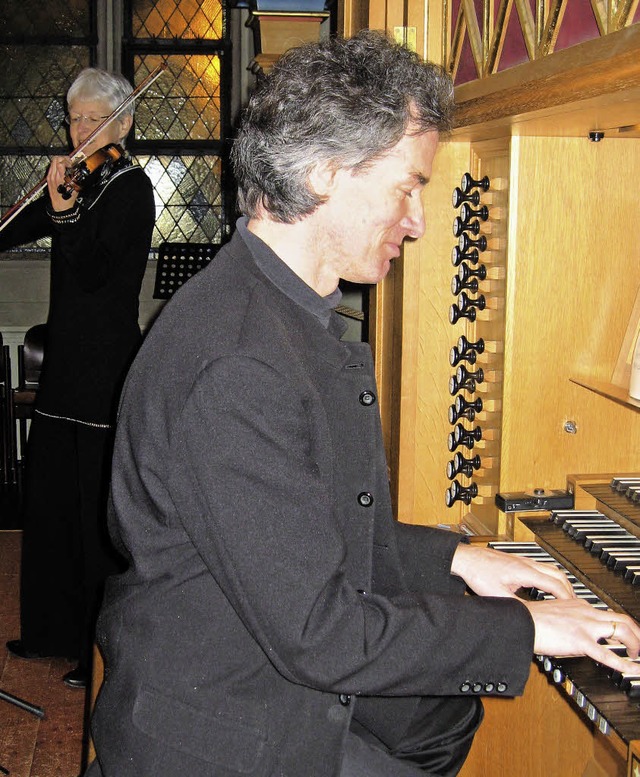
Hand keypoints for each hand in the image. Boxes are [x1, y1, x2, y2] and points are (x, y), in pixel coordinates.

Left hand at [47, 155, 77, 211]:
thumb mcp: (75, 188)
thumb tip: (76, 170)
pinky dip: (56, 166)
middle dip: (63, 158)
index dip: (67, 160)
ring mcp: (50, 177)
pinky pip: (51, 168)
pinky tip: (61, 170)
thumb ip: (75, 177)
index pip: (61, 162)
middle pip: (55, 159)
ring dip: (59, 161)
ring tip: (65, 165)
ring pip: (52, 162)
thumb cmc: (68, 198)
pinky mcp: (48, 178)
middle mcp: (53, 176)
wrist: (60, 206)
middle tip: (68, 162)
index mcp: (60, 178)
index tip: (71, 163)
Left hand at [450, 543, 574, 599]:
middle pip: (558, 575)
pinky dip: (551, 578)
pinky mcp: (518, 561)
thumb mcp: (498, 596)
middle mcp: (527, 564)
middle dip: (569, 590)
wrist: (467, 558)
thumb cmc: (478, 573)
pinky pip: (542, 568)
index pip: (555, 585)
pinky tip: (546, 587)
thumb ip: (517, 607)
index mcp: (525, 572)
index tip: (574, 609)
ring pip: (551, 569)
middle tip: (574, 604)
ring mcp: (523, 561)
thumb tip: (530, 619)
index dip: (567, 598)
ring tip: (565, 596)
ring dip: (561, 582)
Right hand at [524, 598, 639, 672]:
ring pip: (622, 630)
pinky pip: (608, 655)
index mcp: (579, 606)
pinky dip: (626, 665)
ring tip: (638, 655)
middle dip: (636, 632)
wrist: (521, 621)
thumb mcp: (554, 614)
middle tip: (639, 644)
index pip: (607, 613)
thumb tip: (573, 632)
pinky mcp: (581, 641)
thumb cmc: (530, 619)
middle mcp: (586, 612)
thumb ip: (568, 620)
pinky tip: (634, 670)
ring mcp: (585, 626)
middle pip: (622, 618)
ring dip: (636, 643)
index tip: (623, 635)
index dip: (620, 625)